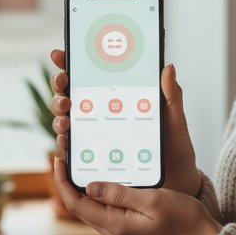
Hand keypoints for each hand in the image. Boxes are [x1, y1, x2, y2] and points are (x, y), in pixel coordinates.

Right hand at [47, 48, 202, 196]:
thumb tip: (168, 67)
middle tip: (64, 81)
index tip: (61, 54)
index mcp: (119, 98)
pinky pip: (72, 147)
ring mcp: (96, 134)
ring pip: (66, 118)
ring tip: (66, 111)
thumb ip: (171, 95)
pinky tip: (66, 136)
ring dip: (59, 111)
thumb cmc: (174, 148)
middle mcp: (102, 113)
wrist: (176, 181)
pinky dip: (64, 140)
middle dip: (60, 84)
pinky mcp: (93, 157)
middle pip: (71, 93)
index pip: (90, 76)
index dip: (71, 62)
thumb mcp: (174, 120)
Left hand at [52, 157, 220, 234]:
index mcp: (116, 227)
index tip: (58, 160)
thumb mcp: (152, 201)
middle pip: (80, 207)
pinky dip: (100, 192)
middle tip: (66, 154)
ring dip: (83, 186)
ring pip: (92, 208)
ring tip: (81, 161)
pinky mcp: (129, 229)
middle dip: (69, 181)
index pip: (76, 205)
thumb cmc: (183, 220)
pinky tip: (105, 176)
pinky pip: (106, 209)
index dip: (63, 182)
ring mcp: (121, 232)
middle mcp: (113, 233)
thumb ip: (120, 194)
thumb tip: (90, 186)